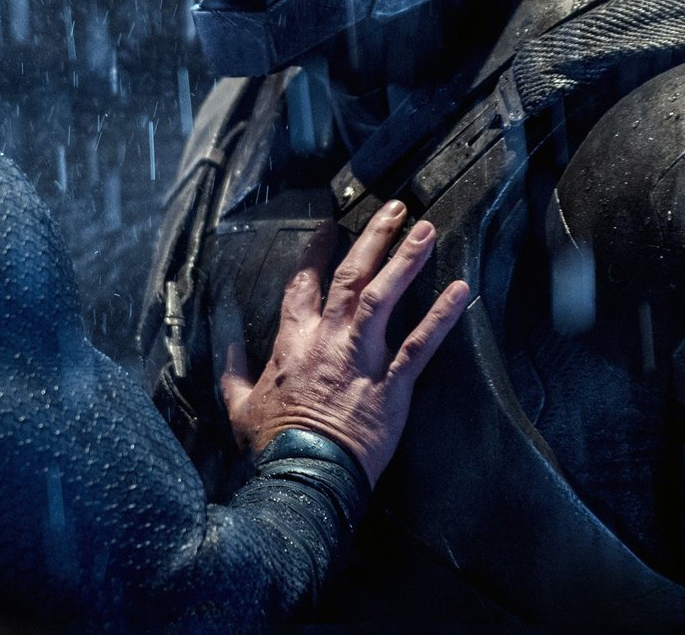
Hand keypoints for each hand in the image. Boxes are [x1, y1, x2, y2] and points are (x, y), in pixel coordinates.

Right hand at [219, 200, 471, 484]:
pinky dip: (440, 317)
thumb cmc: (273, 445)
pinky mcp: (392, 385)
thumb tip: (224, 343)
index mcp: (293, 343)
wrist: (305, 476)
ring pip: (384, 297)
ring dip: (405, 260)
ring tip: (425, 230)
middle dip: (373, 238)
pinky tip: (459, 290)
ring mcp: (362, 359)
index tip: (329, 228)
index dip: (316, 253)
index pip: (303, 285)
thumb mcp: (239, 406)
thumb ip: (232, 370)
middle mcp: (329, 340)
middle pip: (351, 277)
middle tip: (396, 209)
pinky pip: (419, 345)